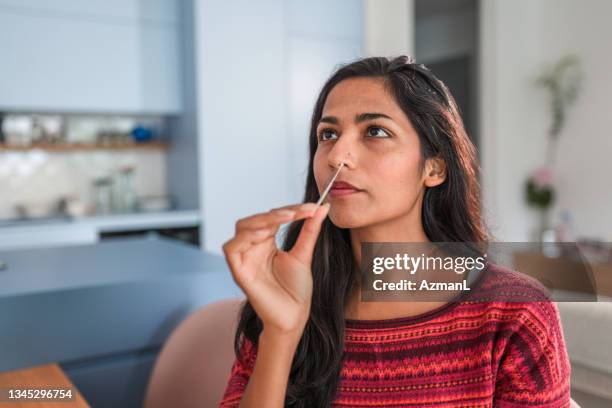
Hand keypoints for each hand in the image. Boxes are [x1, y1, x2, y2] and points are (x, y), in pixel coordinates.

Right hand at [223, 202, 329, 336]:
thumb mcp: (304, 254)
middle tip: (302, 211)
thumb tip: (322, 207)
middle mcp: (252, 248)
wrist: (295, 316)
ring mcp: (244, 259)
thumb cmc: (296, 289)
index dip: (290, 210)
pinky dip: (246, 237)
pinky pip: (231, 248)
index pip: (272, 217)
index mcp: (266, 243)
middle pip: (255, 219)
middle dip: (277, 212)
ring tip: (287, 218)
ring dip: (264, 219)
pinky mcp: (238, 271)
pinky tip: (266, 233)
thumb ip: (310, 230)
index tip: (312, 208)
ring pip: (243, 228)